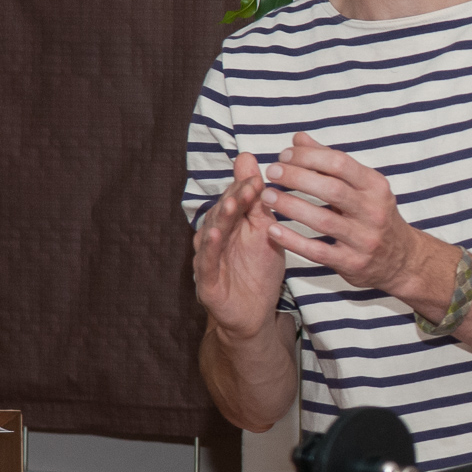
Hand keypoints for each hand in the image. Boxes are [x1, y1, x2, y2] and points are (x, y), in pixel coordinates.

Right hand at [194, 152, 286, 337]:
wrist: (255, 312)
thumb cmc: (259, 269)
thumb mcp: (265, 231)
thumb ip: (257, 200)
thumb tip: (249, 159)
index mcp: (229, 225)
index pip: (235, 201)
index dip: (244, 188)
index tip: (258, 175)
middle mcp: (215, 238)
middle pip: (222, 214)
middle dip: (234, 199)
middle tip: (248, 184)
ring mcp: (209, 259)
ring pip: (212, 235)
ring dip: (220, 219)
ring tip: (231, 204)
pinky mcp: (207, 281)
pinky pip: (207, 262)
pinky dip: (209, 248)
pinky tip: (214, 235)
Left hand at [259, 133, 418, 290]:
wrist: (401, 259)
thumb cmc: (374, 215)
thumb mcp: (362, 186)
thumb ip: (329, 162)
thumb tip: (299, 139)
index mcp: (376, 186)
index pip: (340, 163)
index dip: (309, 156)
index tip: (284, 155)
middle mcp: (374, 211)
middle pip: (332, 189)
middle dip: (297, 177)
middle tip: (271, 172)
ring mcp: (364, 239)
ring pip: (323, 220)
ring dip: (290, 206)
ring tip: (266, 197)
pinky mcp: (353, 263)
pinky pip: (317, 251)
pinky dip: (292, 240)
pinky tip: (273, 230)